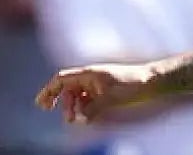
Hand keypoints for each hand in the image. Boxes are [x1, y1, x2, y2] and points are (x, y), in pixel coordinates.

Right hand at [35, 63, 156, 122]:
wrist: (151, 81)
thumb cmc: (131, 83)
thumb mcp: (109, 97)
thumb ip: (91, 107)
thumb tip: (79, 119)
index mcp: (88, 73)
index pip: (61, 79)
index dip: (49, 91)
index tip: (41, 105)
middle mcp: (90, 78)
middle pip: (68, 90)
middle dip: (64, 104)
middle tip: (64, 117)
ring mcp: (97, 85)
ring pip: (78, 97)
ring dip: (75, 108)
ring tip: (78, 120)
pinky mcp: (105, 92)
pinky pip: (88, 101)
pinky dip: (85, 110)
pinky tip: (88, 118)